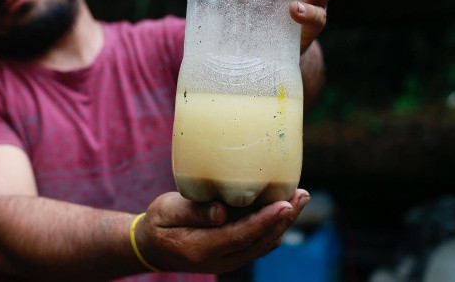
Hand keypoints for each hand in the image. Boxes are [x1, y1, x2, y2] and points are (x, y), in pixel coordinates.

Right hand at [134, 189, 310, 273]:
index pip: (240, 235)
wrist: (152, 246)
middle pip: (260, 241)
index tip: (284, 204)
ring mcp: (229, 259)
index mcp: (201, 248)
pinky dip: (274, 225)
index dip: (264, 220)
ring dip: (284, 222)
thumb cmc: (158, 223)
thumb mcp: (167, 212)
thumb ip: (194, 212)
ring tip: (300, 197)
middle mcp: (220, 259)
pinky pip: (259, 242)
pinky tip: (284, 208)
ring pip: (263, 243)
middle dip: (283, 219)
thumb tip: (222, 212)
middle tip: (301, 195)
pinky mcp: (233, 252)